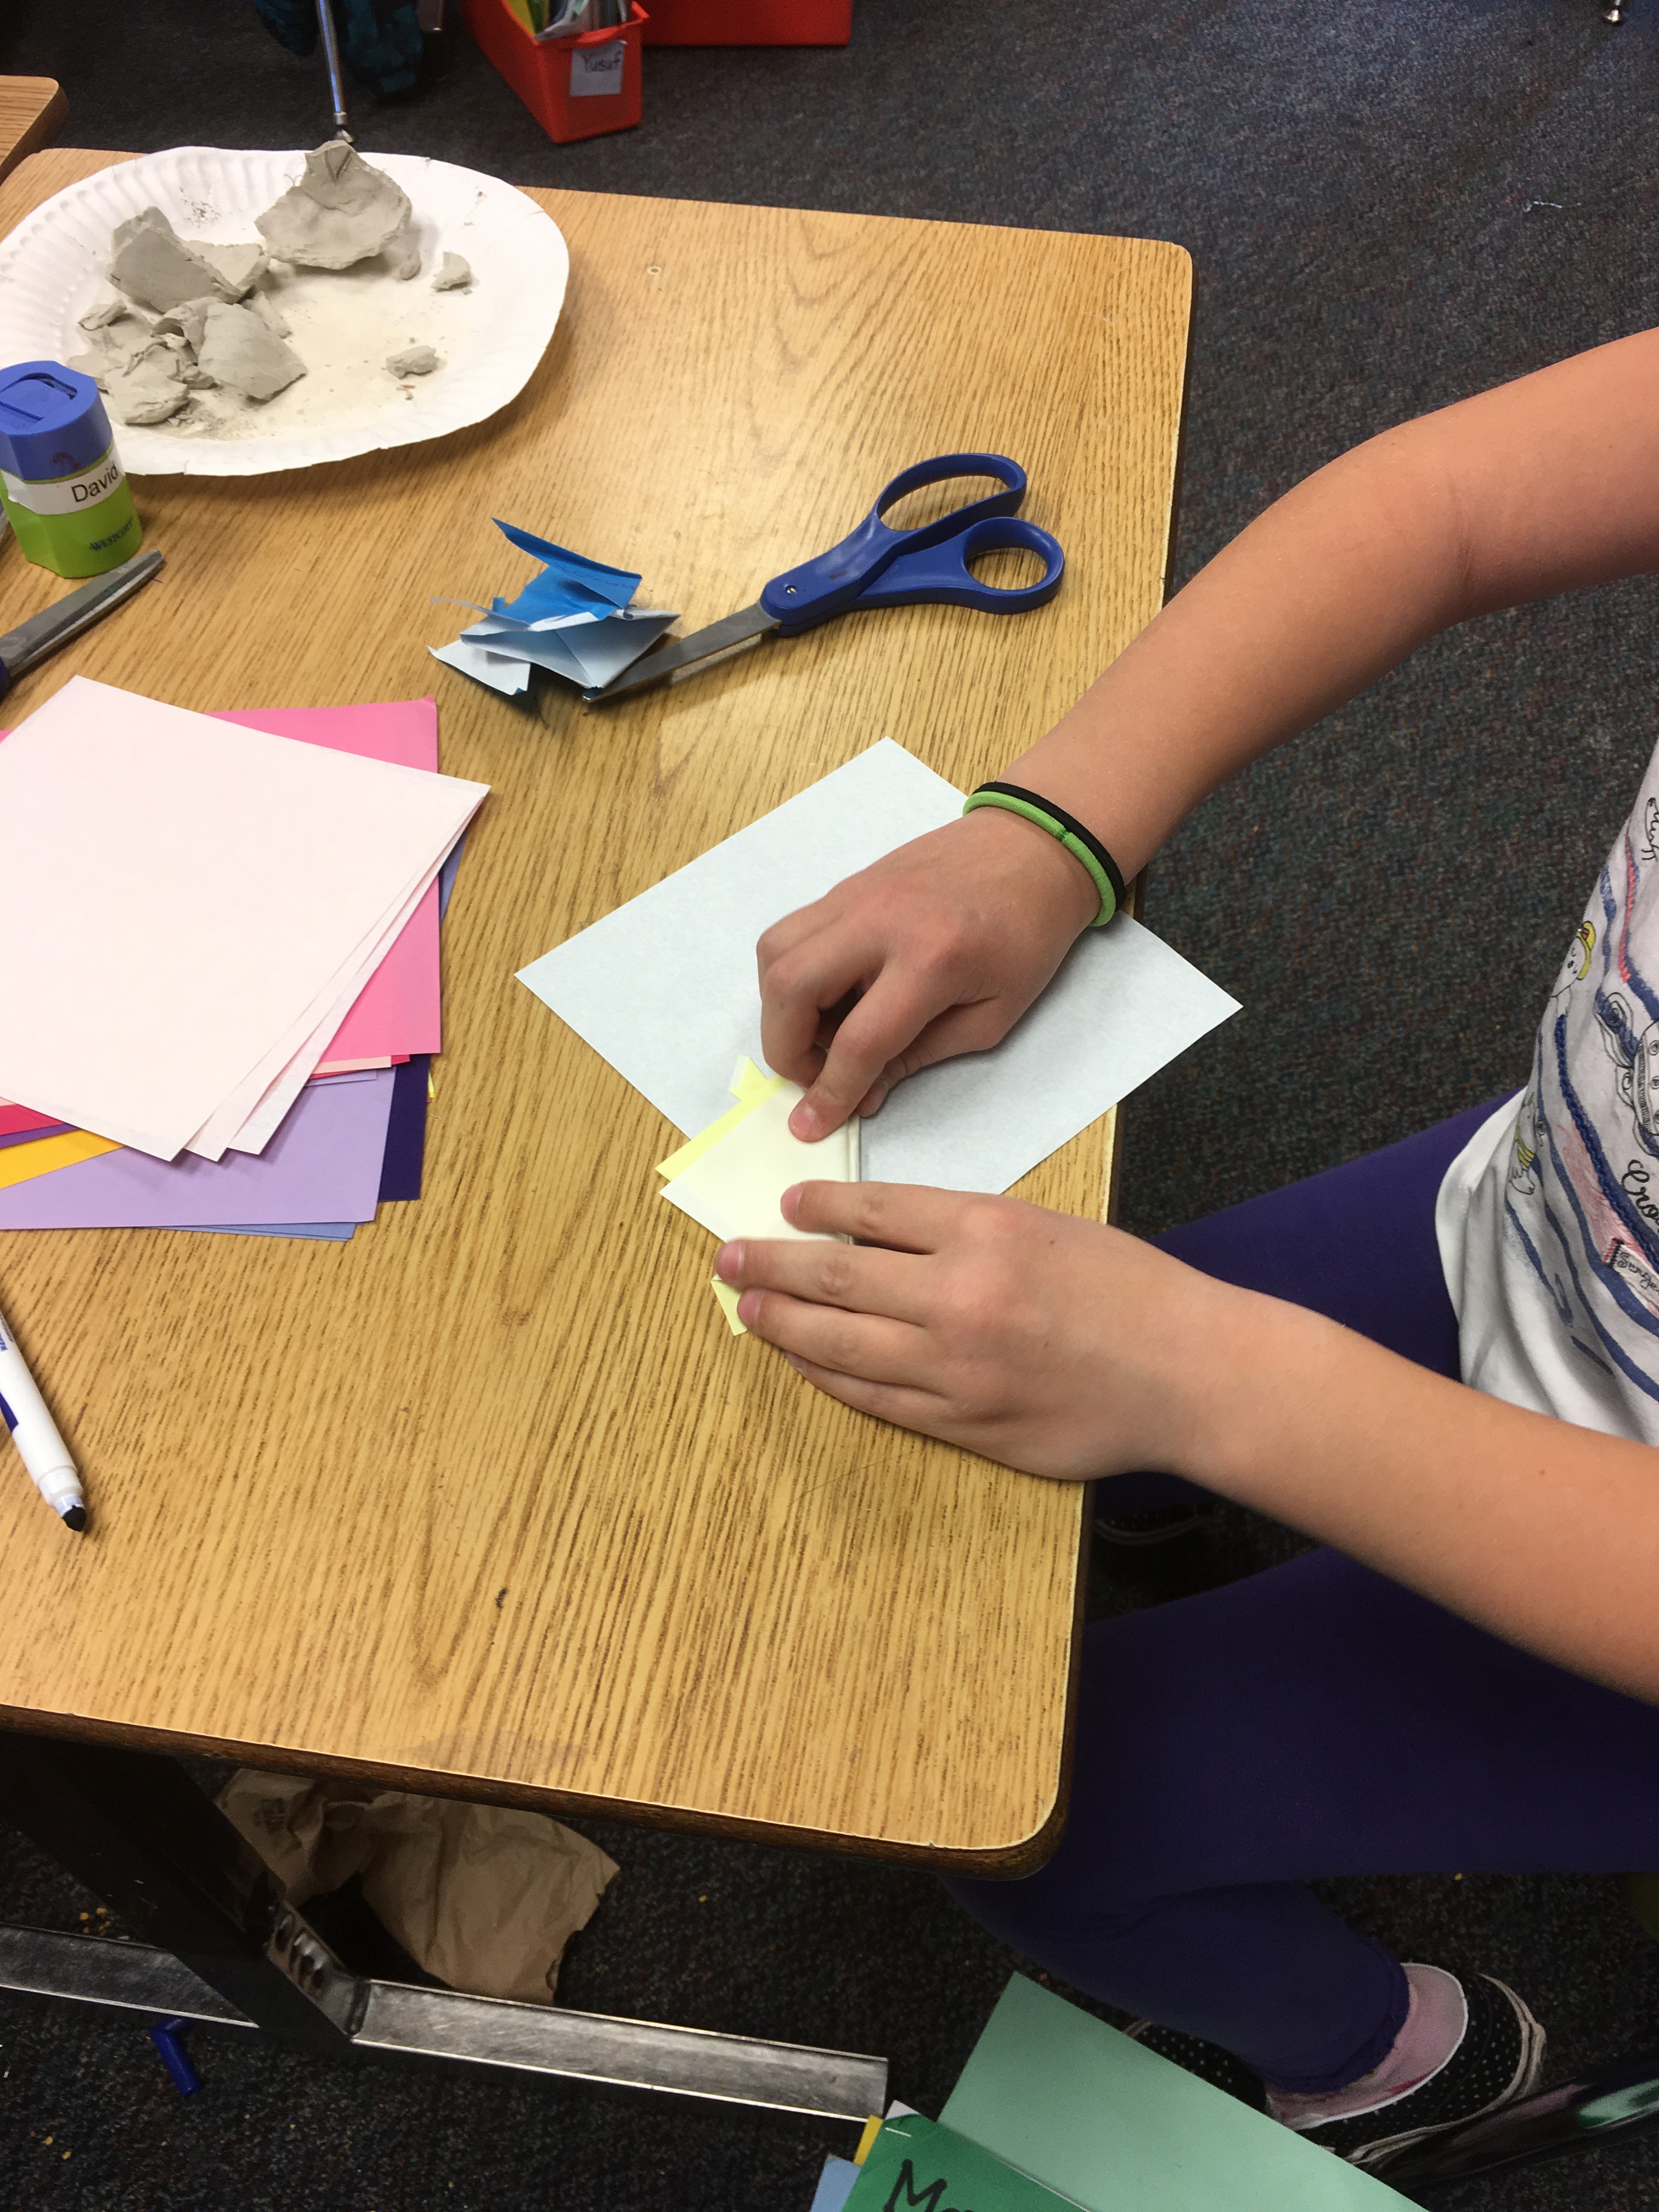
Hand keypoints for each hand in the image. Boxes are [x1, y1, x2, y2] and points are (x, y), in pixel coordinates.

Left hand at [714, 1180, 1240, 1481]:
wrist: (1187, 1374)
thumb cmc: (1129, 1291)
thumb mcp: (1047, 1227)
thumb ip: (965, 1229)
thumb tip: (875, 1235)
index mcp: (985, 1231)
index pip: (871, 1212)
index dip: (818, 1207)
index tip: (787, 1206)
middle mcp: (959, 1296)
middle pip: (835, 1276)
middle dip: (770, 1265)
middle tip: (728, 1257)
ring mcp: (954, 1368)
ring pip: (838, 1343)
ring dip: (781, 1324)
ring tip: (746, 1308)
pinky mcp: (961, 1424)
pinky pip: (872, 1397)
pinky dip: (827, 1375)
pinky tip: (801, 1359)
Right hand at [756, 805, 1096, 1142]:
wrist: (1033, 849)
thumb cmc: (1027, 936)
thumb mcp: (991, 1016)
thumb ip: (919, 1057)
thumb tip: (861, 1095)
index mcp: (931, 959)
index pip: (857, 1041)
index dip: (830, 1093)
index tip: (812, 1125)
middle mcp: (880, 921)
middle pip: (791, 988)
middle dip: (785, 1049)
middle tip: (813, 1073)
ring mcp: (855, 895)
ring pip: (775, 953)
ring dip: (779, 1008)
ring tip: (818, 1034)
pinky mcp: (845, 885)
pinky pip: (791, 931)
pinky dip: (790, 973)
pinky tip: (826, 995)